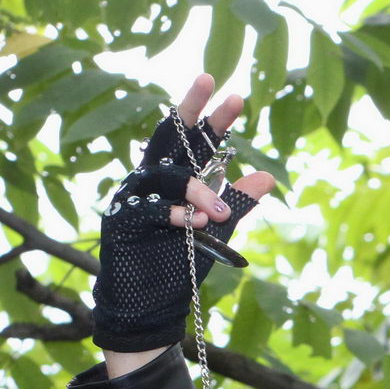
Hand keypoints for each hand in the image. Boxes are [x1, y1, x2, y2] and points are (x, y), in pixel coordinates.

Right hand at [90, 73, 276, 353]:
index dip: (211, 118)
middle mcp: (149, 181)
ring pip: (166, 177)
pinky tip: (197, 223)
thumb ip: (237, 203)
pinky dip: (176, 215)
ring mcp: (132, 199)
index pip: (192, 142)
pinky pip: (151, 210)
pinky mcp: (121, 222)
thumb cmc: (178, 264)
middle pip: (169, 137)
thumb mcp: (216, 231)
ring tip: (219, 212)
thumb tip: (268, 174)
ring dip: (198, 190)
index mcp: (171, 180)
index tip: (234, 96)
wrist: (150, 306)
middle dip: (191, 110)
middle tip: (211, 82)